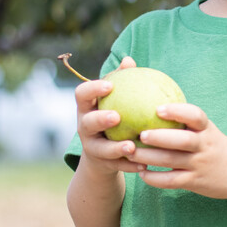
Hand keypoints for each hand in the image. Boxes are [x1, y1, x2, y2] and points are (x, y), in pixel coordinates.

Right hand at [74, 56, 145, 175]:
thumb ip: (121, 81)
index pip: (82, 94)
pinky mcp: (102, 164)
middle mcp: (84, 127)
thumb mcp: (114, 99)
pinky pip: (117, 166)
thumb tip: (129, 60)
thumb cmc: (112, 114)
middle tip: (117, 117)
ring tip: (132, 147)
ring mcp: (91, 147)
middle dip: (100, 119)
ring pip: (101, 149)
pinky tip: (144, 164)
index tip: (109, 85)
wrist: (102, 154)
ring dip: (116, 148)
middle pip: (87, 123)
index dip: (92, 89)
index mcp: (86, 108)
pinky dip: (130, 165)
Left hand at [131, 104, 226, 199]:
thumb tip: (155, 105)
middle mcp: (204, 146)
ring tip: (131, 152)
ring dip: (149, 157)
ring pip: (172, 161)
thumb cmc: (218, 148)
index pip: (196, 116)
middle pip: (182, 140)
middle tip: (141, 134)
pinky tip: (142, 174)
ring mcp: (200, 165)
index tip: (158, 109)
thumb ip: (188, 122)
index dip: (177, 111)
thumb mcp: (209, 132)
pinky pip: (172, 181)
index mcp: (207, 130)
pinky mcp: (195, 182)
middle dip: (160, 137)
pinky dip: (155, 178)